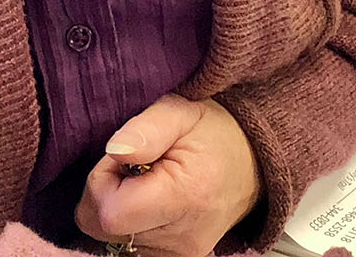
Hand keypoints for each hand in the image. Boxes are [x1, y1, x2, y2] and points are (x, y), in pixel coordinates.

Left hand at [73, 94, 260, 256]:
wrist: (254, 162)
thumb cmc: (213, 132)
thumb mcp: (179, 112)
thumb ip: (145, 129)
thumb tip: (114, 151)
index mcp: (184, 196)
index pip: (110, 214)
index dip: (101, 182)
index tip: (121, 160)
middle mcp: (183, 236)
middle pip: (106, 229)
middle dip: (106, 194)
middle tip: (133, 167)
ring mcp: (182, 253)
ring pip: (115, 239)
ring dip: (119, 208)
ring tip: (147, 182)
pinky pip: (131, 245)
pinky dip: (132, 223)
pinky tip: (151, 201)